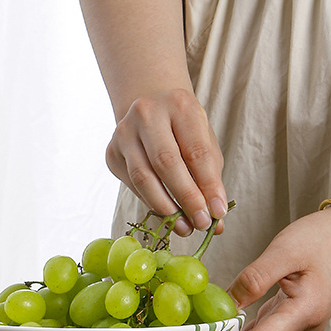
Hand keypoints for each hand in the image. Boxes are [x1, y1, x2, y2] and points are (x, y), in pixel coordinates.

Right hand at [106, 88, 226, 234]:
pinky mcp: (112, 152)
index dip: (208, 185)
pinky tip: (166, 213)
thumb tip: (216, 223)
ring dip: (165, 207)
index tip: (218, 212)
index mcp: (179, 105)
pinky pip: (132, 185)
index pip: (196, 151)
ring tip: (184, 226)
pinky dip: (151, 203)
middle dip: (186, 198)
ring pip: (143, 177)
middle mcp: (147, 113)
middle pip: (166, 162)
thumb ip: (210, 180)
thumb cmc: (183, 132)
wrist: (151, 112)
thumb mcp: (204, 146)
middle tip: (201, 223)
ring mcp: (124, 132)